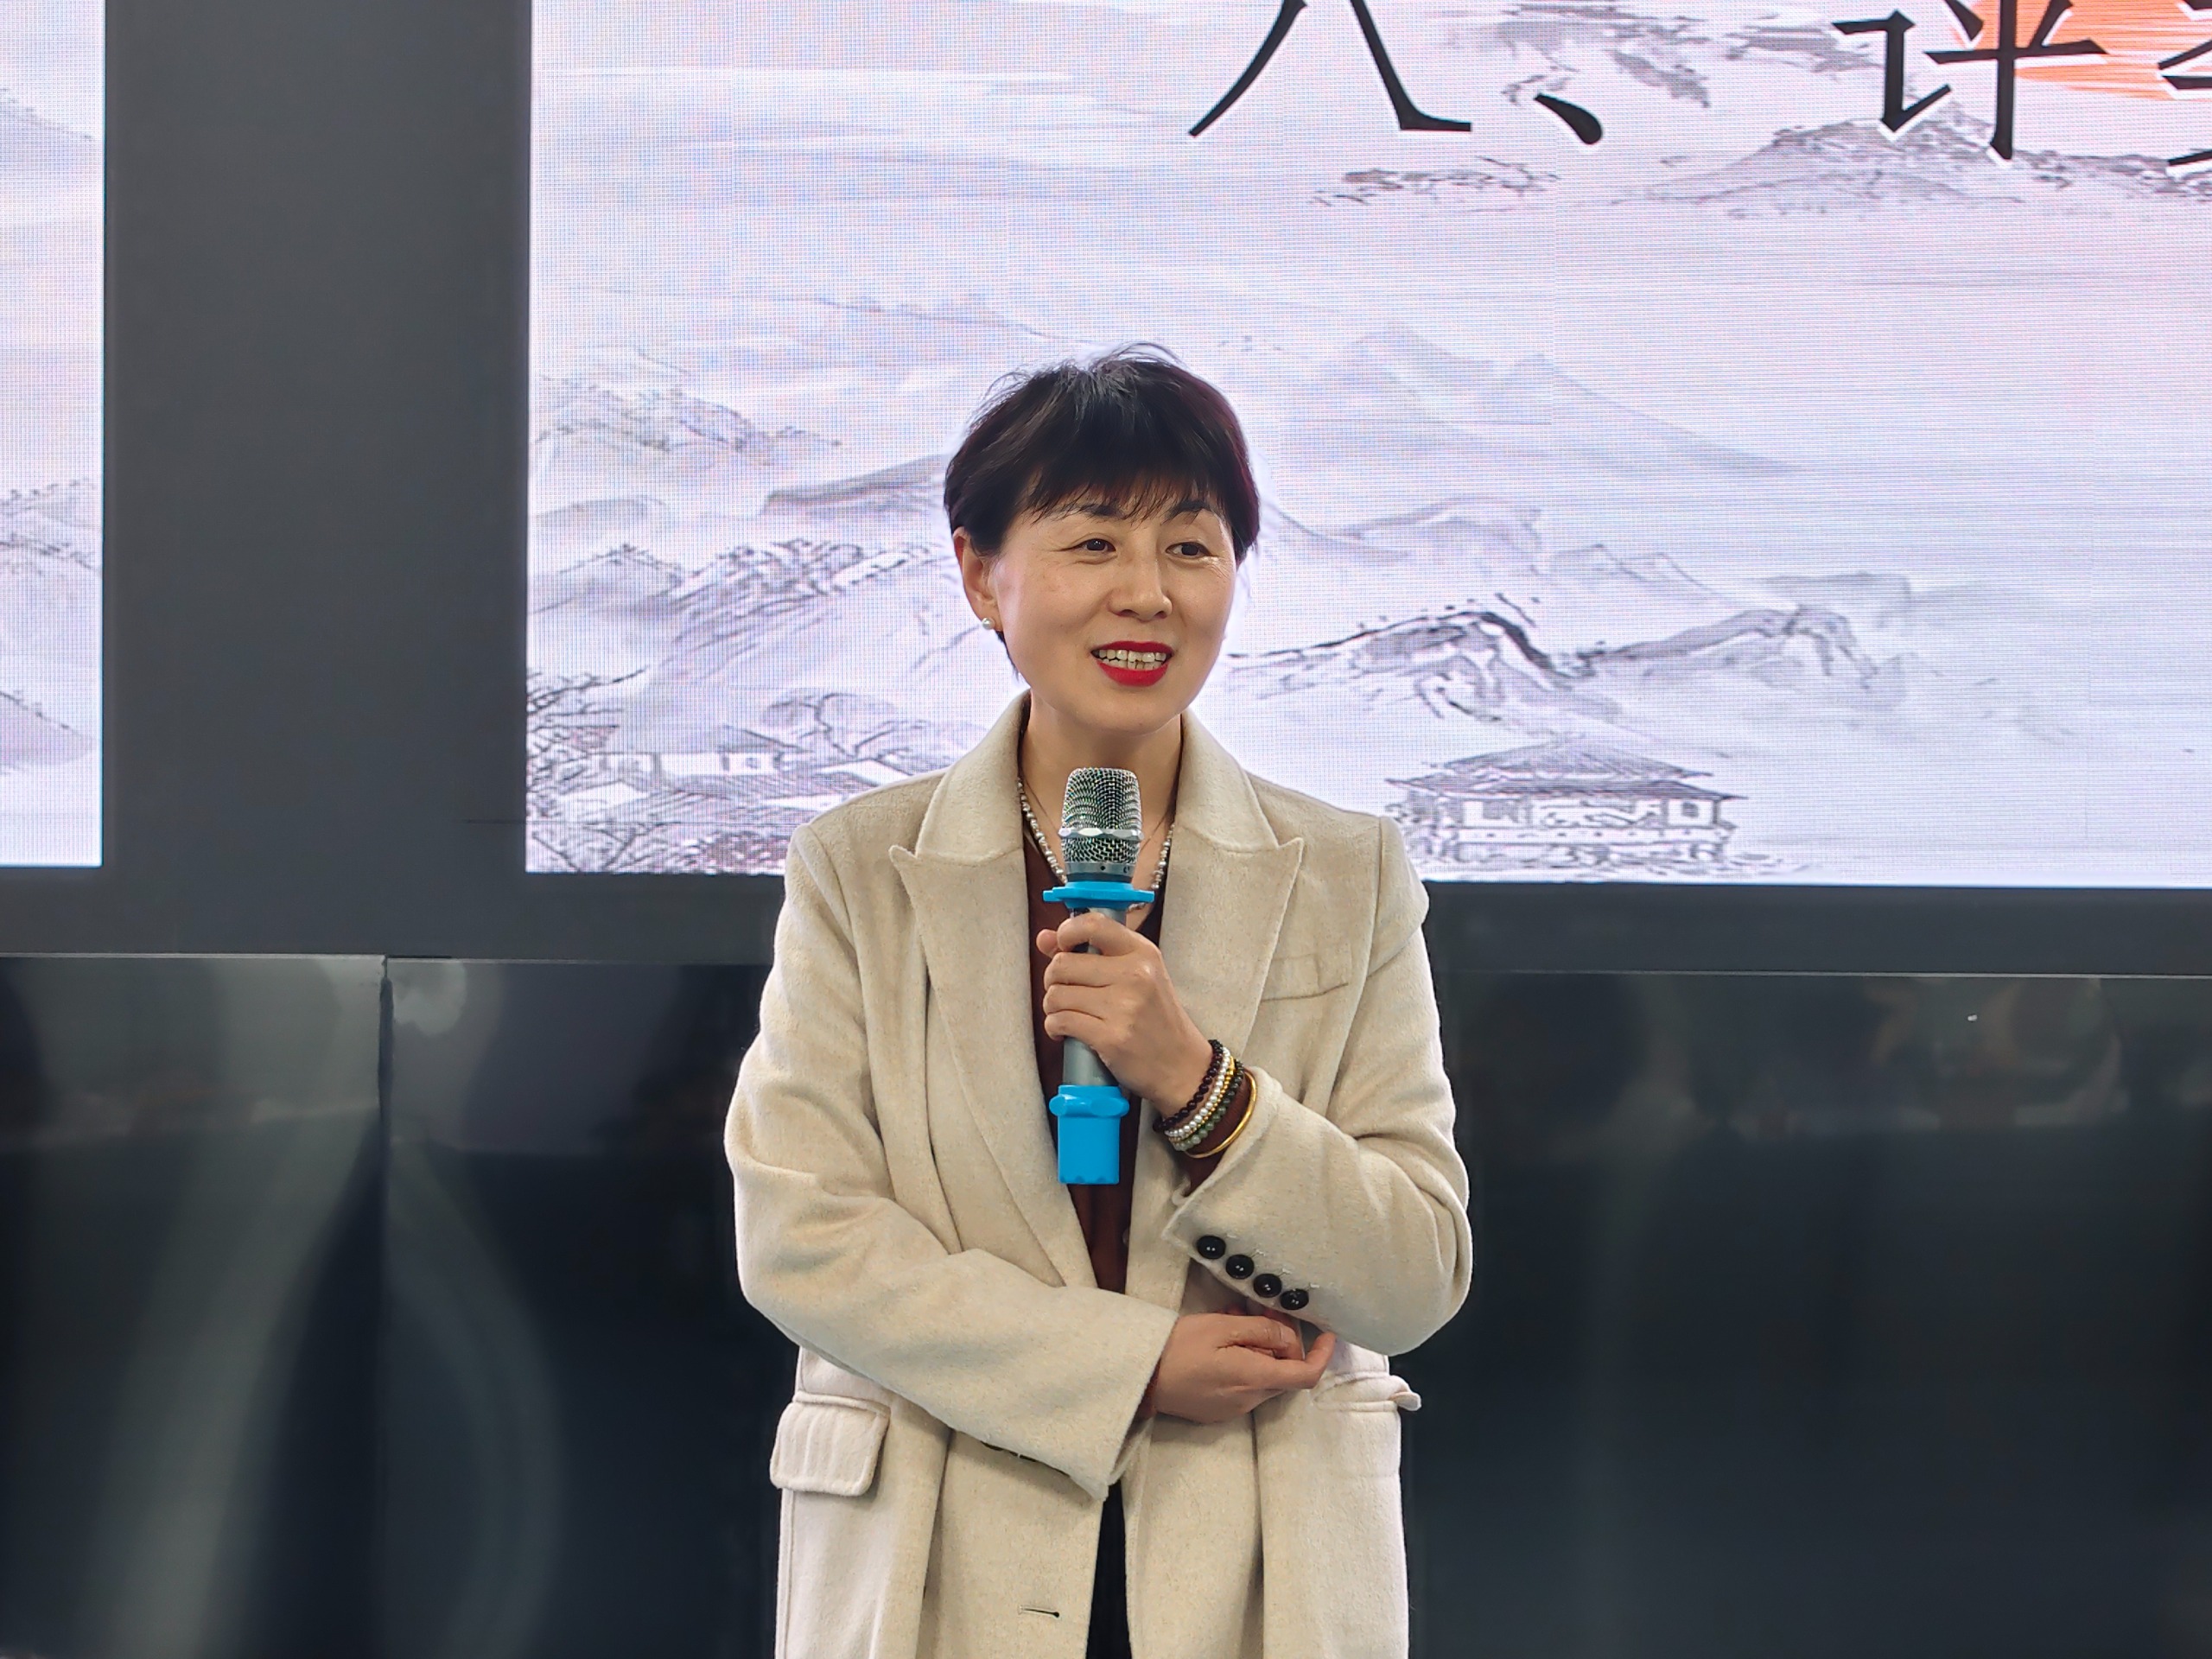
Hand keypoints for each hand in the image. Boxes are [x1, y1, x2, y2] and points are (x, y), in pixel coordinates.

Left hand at [1036, 911, 1212, 1106]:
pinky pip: (1060, 1022)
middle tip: (1065, 992)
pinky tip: (1065, 1032)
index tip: (1062, 946)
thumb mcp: (1138, 975)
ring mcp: (1123, 1007)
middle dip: (1053, 980)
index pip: (1093, 924)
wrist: (1182, 1065)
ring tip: (1067, 1014)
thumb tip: (1044, 938)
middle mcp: (1135, 975)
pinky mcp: (1111, 1037)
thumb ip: (1092, 952)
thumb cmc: (1156, 1019)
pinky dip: (1054, 1027)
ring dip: (1052, 1007)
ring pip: (1056, 995)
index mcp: (1142, 953)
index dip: (1066, 932)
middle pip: (1063, 964)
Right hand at [1148, 1312, 1336, 1424]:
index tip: (1327, 1334)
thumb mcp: (1221, 1328)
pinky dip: (1246, 1362)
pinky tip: (1225, 1341)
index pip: (1306, 1375)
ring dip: (1261, 1349)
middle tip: (1266, 1312)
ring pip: (1264, 1377)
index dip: (1322, 1355)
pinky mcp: (1219, 1410)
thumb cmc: (1177, 1349)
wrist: (1140, 1379)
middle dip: (1283, 1342)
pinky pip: (1245, 1386)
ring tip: (1238, 1319)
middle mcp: (1250, 1399)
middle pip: (1284, 1372)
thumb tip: (1288, 1337)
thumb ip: (1261, 1331)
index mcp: (1254, 1378)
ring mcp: (1234, 1408)